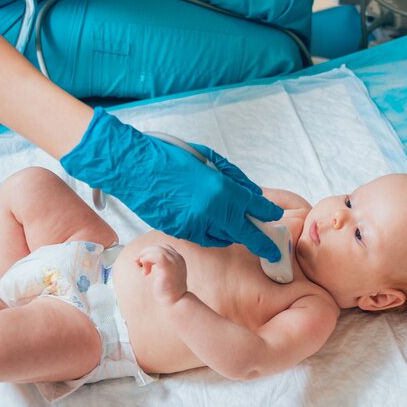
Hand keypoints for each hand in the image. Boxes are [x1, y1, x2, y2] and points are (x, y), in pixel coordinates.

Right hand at [60, 109, 283, 261]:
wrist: (131, 167)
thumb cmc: (168, 156)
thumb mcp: (207, 158)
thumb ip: (233, 177)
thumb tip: (251, 192)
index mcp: (221, 190)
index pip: (255, 206)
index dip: (268, 213)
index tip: (275, 217)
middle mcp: (211, 212)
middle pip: (245, 233)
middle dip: (262, 243)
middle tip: (273, 251)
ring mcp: (194, 226)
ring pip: (224, 239)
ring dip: (232, 234)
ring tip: (234, 225)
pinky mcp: (179, 233)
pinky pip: (203, 238)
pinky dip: (211, 233)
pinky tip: (210, 222)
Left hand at [136, 244, 187, 305]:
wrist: (175, 301)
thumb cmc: (169, 291)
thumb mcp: (165, 274)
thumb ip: (160, 265)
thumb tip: (144, 259)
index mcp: (178, 259)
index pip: (163, 247)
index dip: (151, 252)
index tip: (143, 263)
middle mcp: (177, 257)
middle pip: (157, 247)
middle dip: (145, 254)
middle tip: (139, 264)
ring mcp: (174, 261)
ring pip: (155, 249)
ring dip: (145, 258)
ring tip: (143, 270)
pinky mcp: (168, 266)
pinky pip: (155, 255)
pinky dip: (146, 260)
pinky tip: (145, 272)